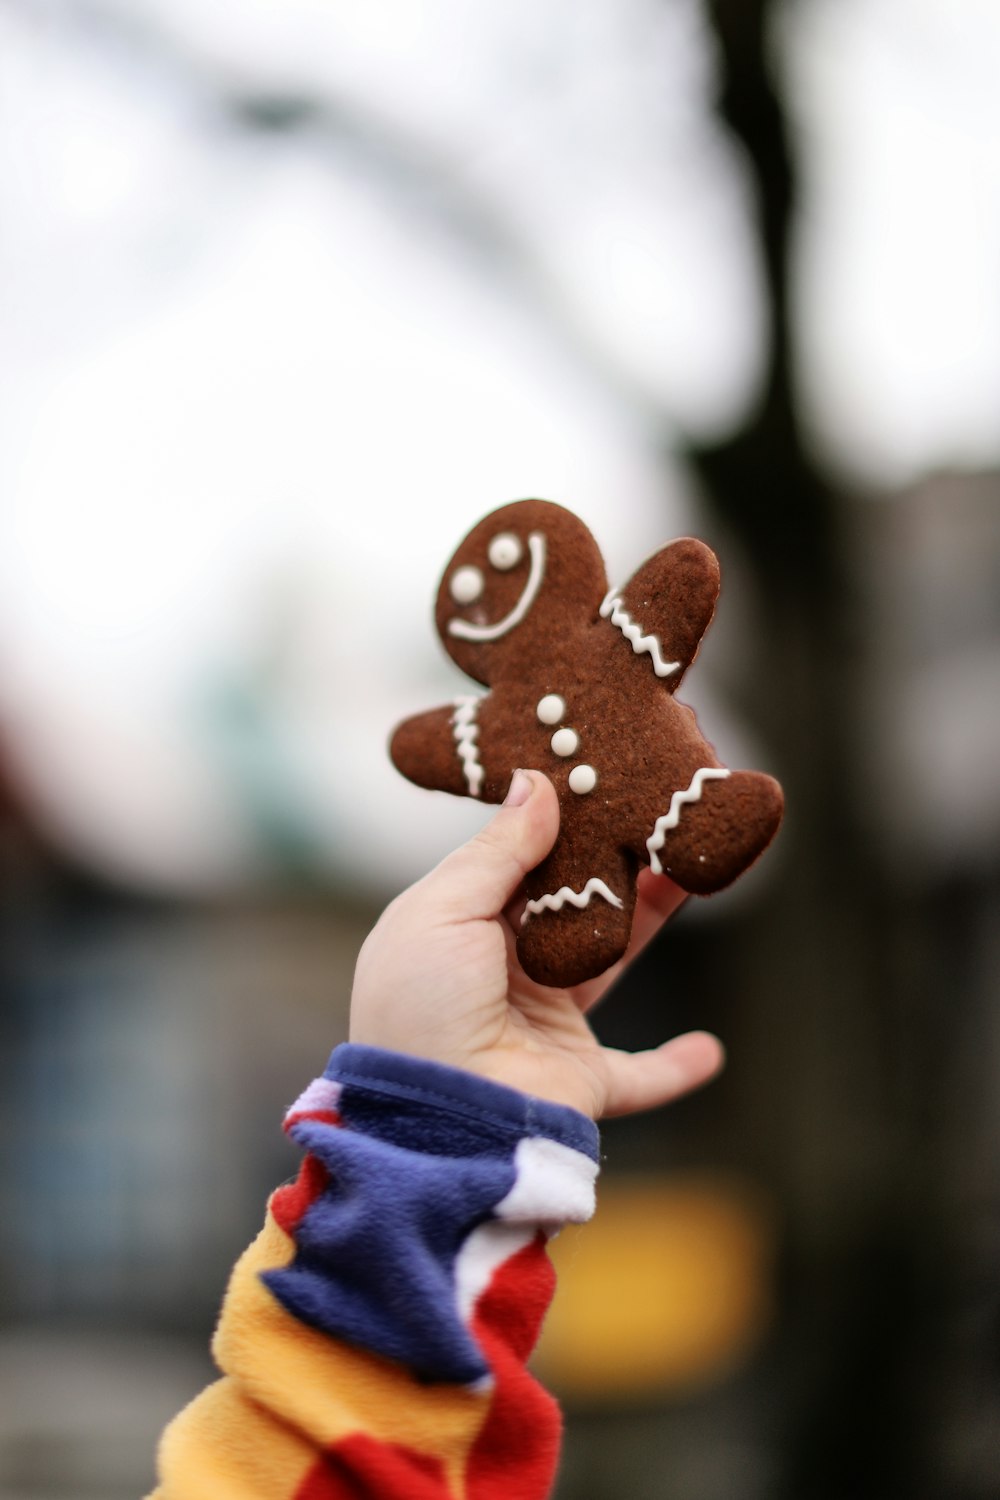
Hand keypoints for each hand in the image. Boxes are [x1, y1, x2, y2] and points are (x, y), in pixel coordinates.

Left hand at [350, 770, 724, 1119]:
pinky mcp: (580, 1080)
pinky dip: (674, 1067)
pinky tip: (709, 1050)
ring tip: (690, 869)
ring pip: (610, 960)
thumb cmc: (422, 1006)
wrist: (435, 1118)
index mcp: (458, 929)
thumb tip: (538, 782)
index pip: (517, 862)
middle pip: (572, 903)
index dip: (558, 823)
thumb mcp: (442, 909)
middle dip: (613, 860)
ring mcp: (543, 1026)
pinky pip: (639, 1077)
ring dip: (649, 918)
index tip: (601, 777)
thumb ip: (497, 849)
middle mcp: (500, 972)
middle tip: (658, 808)